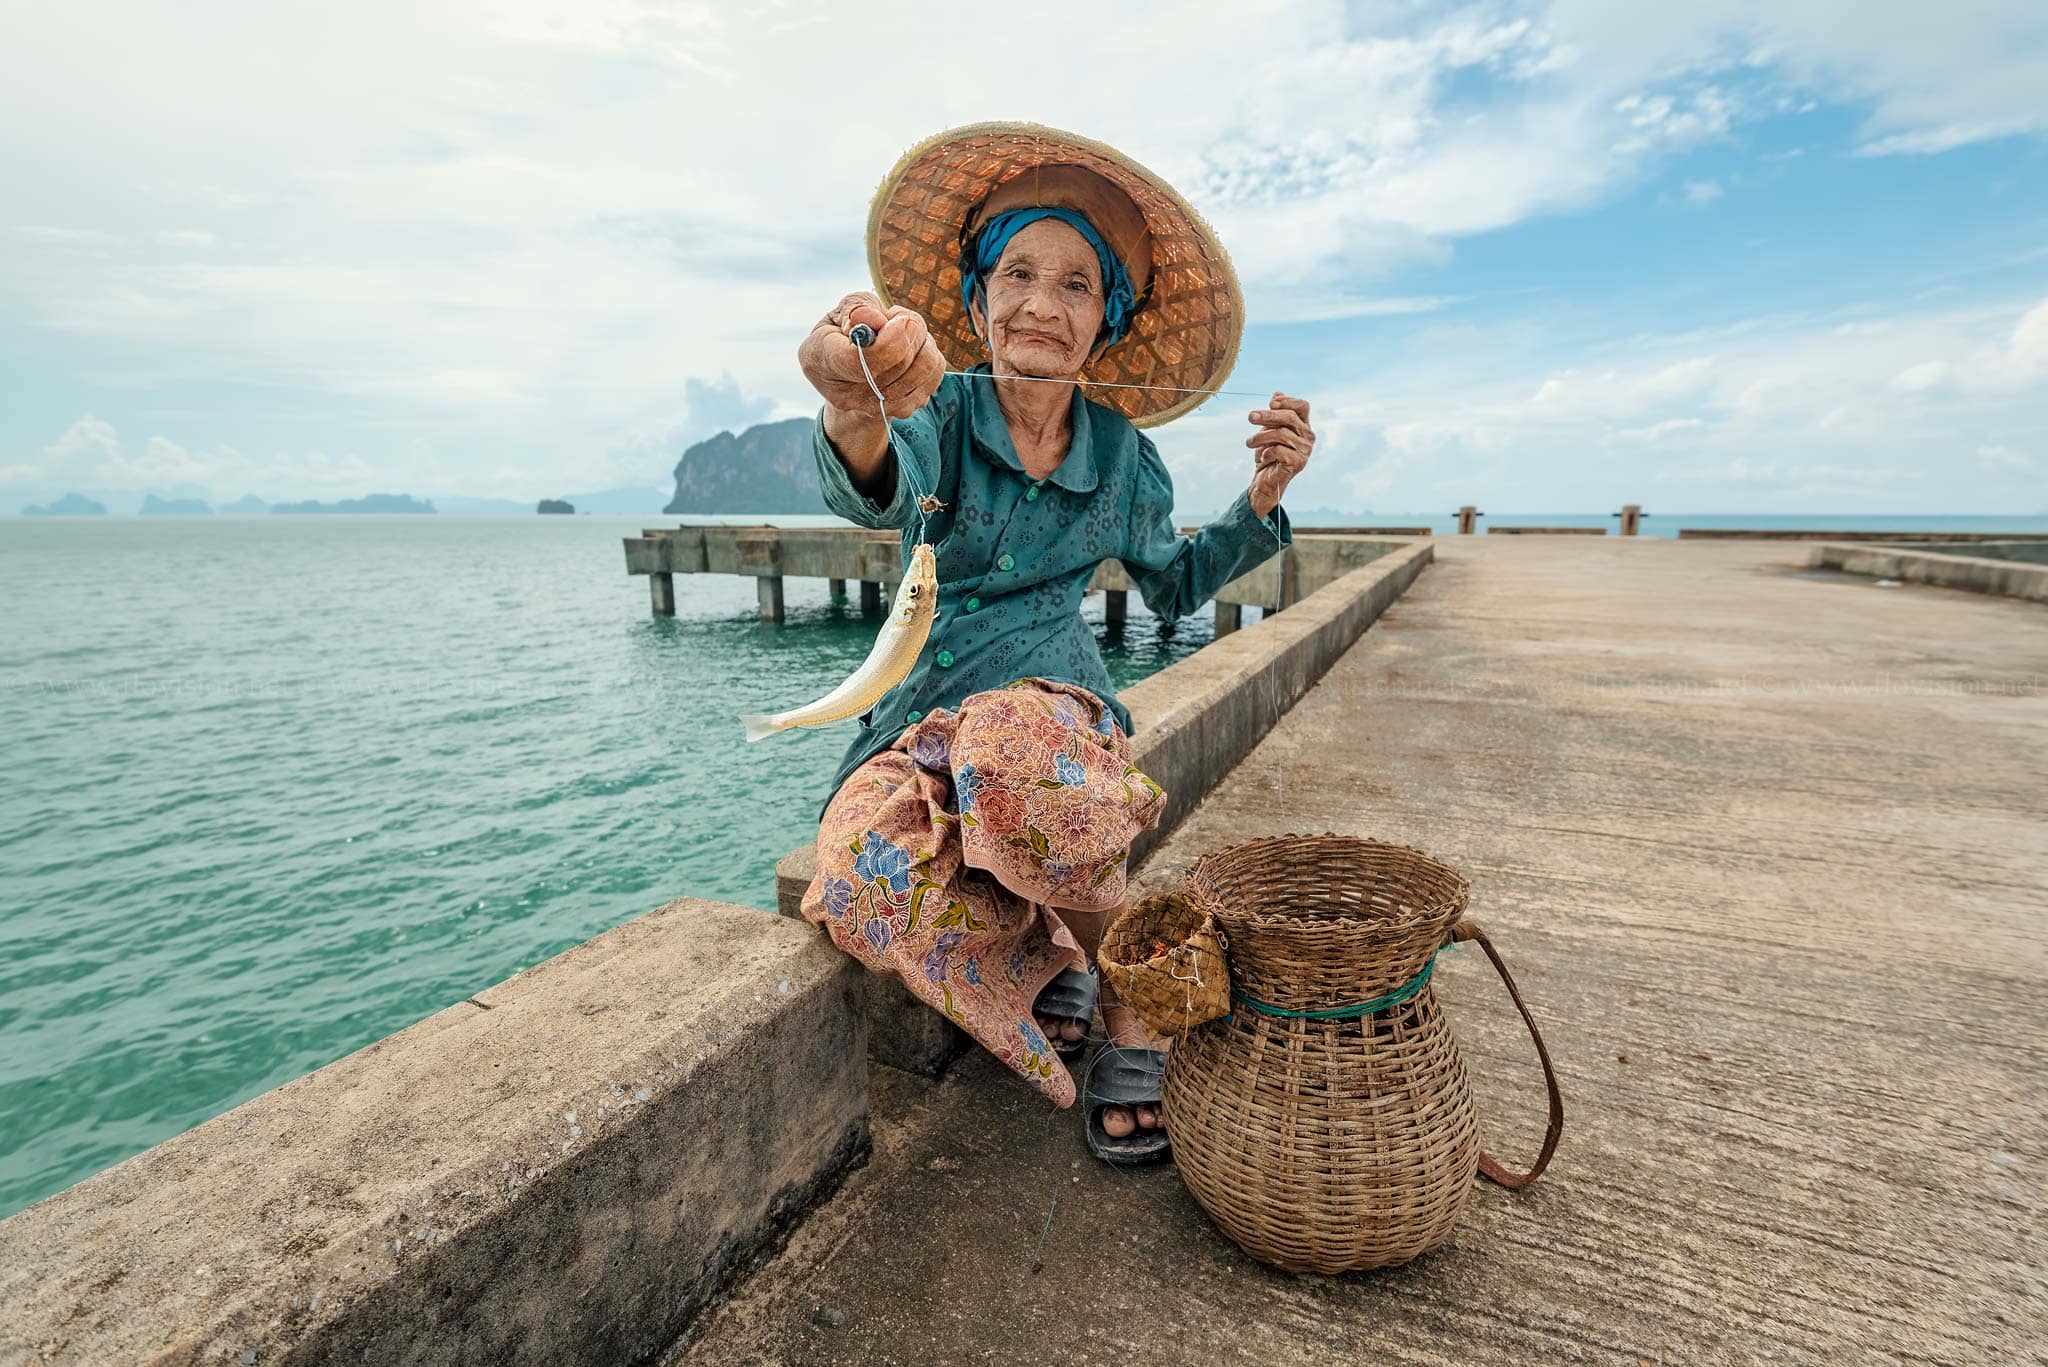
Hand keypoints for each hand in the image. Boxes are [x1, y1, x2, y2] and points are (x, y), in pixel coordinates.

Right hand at [798, 292, 947, 419]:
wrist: (850, 376)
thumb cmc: (845, 334)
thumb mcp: (842, 312)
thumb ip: (856, 308)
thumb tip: (878, 321)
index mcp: (820, 360)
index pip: (857, 363)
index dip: (887, 341)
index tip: (895, 320)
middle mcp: (846, 394)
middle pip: (898, 360)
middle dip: (908, 326)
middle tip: (898, 317)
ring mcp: (876, 407)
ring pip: (922, 366)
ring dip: (921, 338)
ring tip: (904, 331)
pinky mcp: (904, 409)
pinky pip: (934, 373)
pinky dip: (929, 352)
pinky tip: (911, 349)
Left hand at [1247, 391, 1311, 514]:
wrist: (1266, 480)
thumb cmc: (1268, 454)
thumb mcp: (1269, 430)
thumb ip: (1275, 414)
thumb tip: (1277, 393)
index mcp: (1303, 425)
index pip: (1302, 406)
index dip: (1287, 401)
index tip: (1270, 403)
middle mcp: (1308, 436)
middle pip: (1290, 417)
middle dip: (1267, 416)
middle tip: (1250, 417)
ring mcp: (1305, 450)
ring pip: (1281, 433)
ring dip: (1261, 436)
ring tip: (1249, 442)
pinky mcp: (1299, 462)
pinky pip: (1278, 450)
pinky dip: (1266, 452)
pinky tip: (1263, 458)